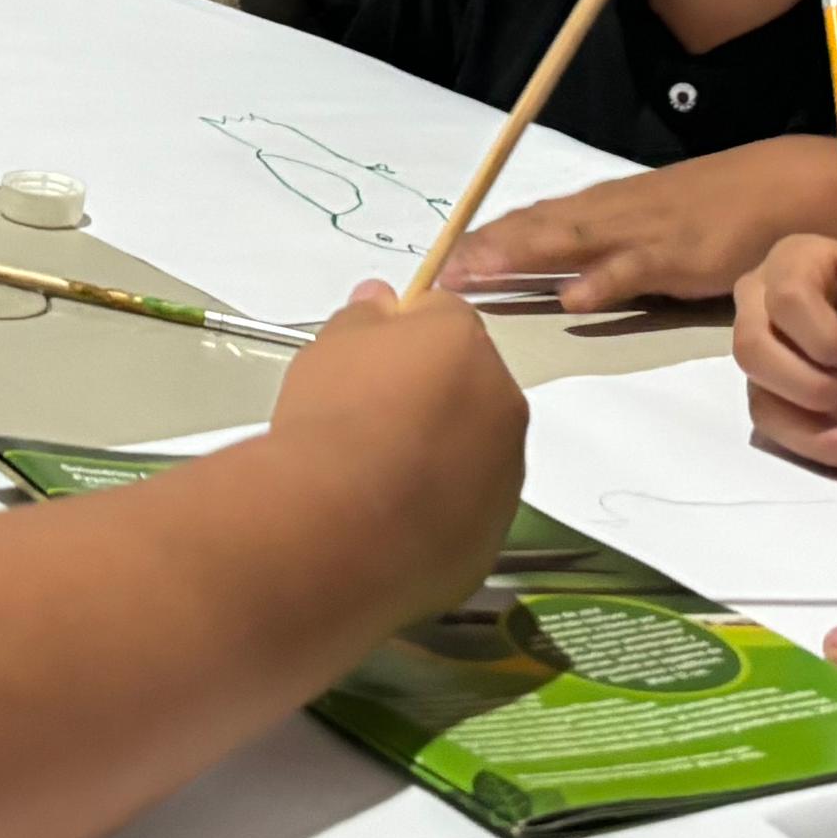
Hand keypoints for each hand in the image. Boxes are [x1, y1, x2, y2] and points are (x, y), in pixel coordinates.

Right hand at [264, 277, 528, 620]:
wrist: (335, 523)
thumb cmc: (333, 421)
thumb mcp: (331, 345)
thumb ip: (365, 316)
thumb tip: (380, 302)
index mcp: (465, 344)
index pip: (444, 318)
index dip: (404, 335)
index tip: (371, 360)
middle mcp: (501, 403)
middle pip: (470, 385)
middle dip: (431, 395)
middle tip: (372, 420)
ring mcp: (505, 474)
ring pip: (475, 450)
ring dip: (441, 455)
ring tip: (378, 477)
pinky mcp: (492, 535)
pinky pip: (467, 509)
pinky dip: (439, 511)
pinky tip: (391, 520)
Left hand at [445, 141, 829, 310]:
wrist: (780, 188)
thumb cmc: (714, 209)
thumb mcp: (648, 226)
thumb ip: (604, 248)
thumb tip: (557, 273)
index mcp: (602, 207)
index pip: (531, 219)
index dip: (484, 238)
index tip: (437, 261)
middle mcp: (612, 213)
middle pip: (537, 228)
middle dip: (484, 250)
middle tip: (435, 276)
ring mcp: (643, 232)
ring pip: (570, 242)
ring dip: (520, 257)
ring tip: (475, 276)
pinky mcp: (680, 256)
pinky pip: (636, 271)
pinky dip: (604, 284)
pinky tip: (573, 299)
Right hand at [738, 233, 836, 473]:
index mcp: (799, 260)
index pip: (788, 298)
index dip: (827, 338)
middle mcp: (762, 302)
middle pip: (754, 349)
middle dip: (814, 387)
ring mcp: (762, 353)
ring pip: (762, 398)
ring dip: (818, 429)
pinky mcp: (770, 394)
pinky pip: (777, 429)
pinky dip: (820, 446)